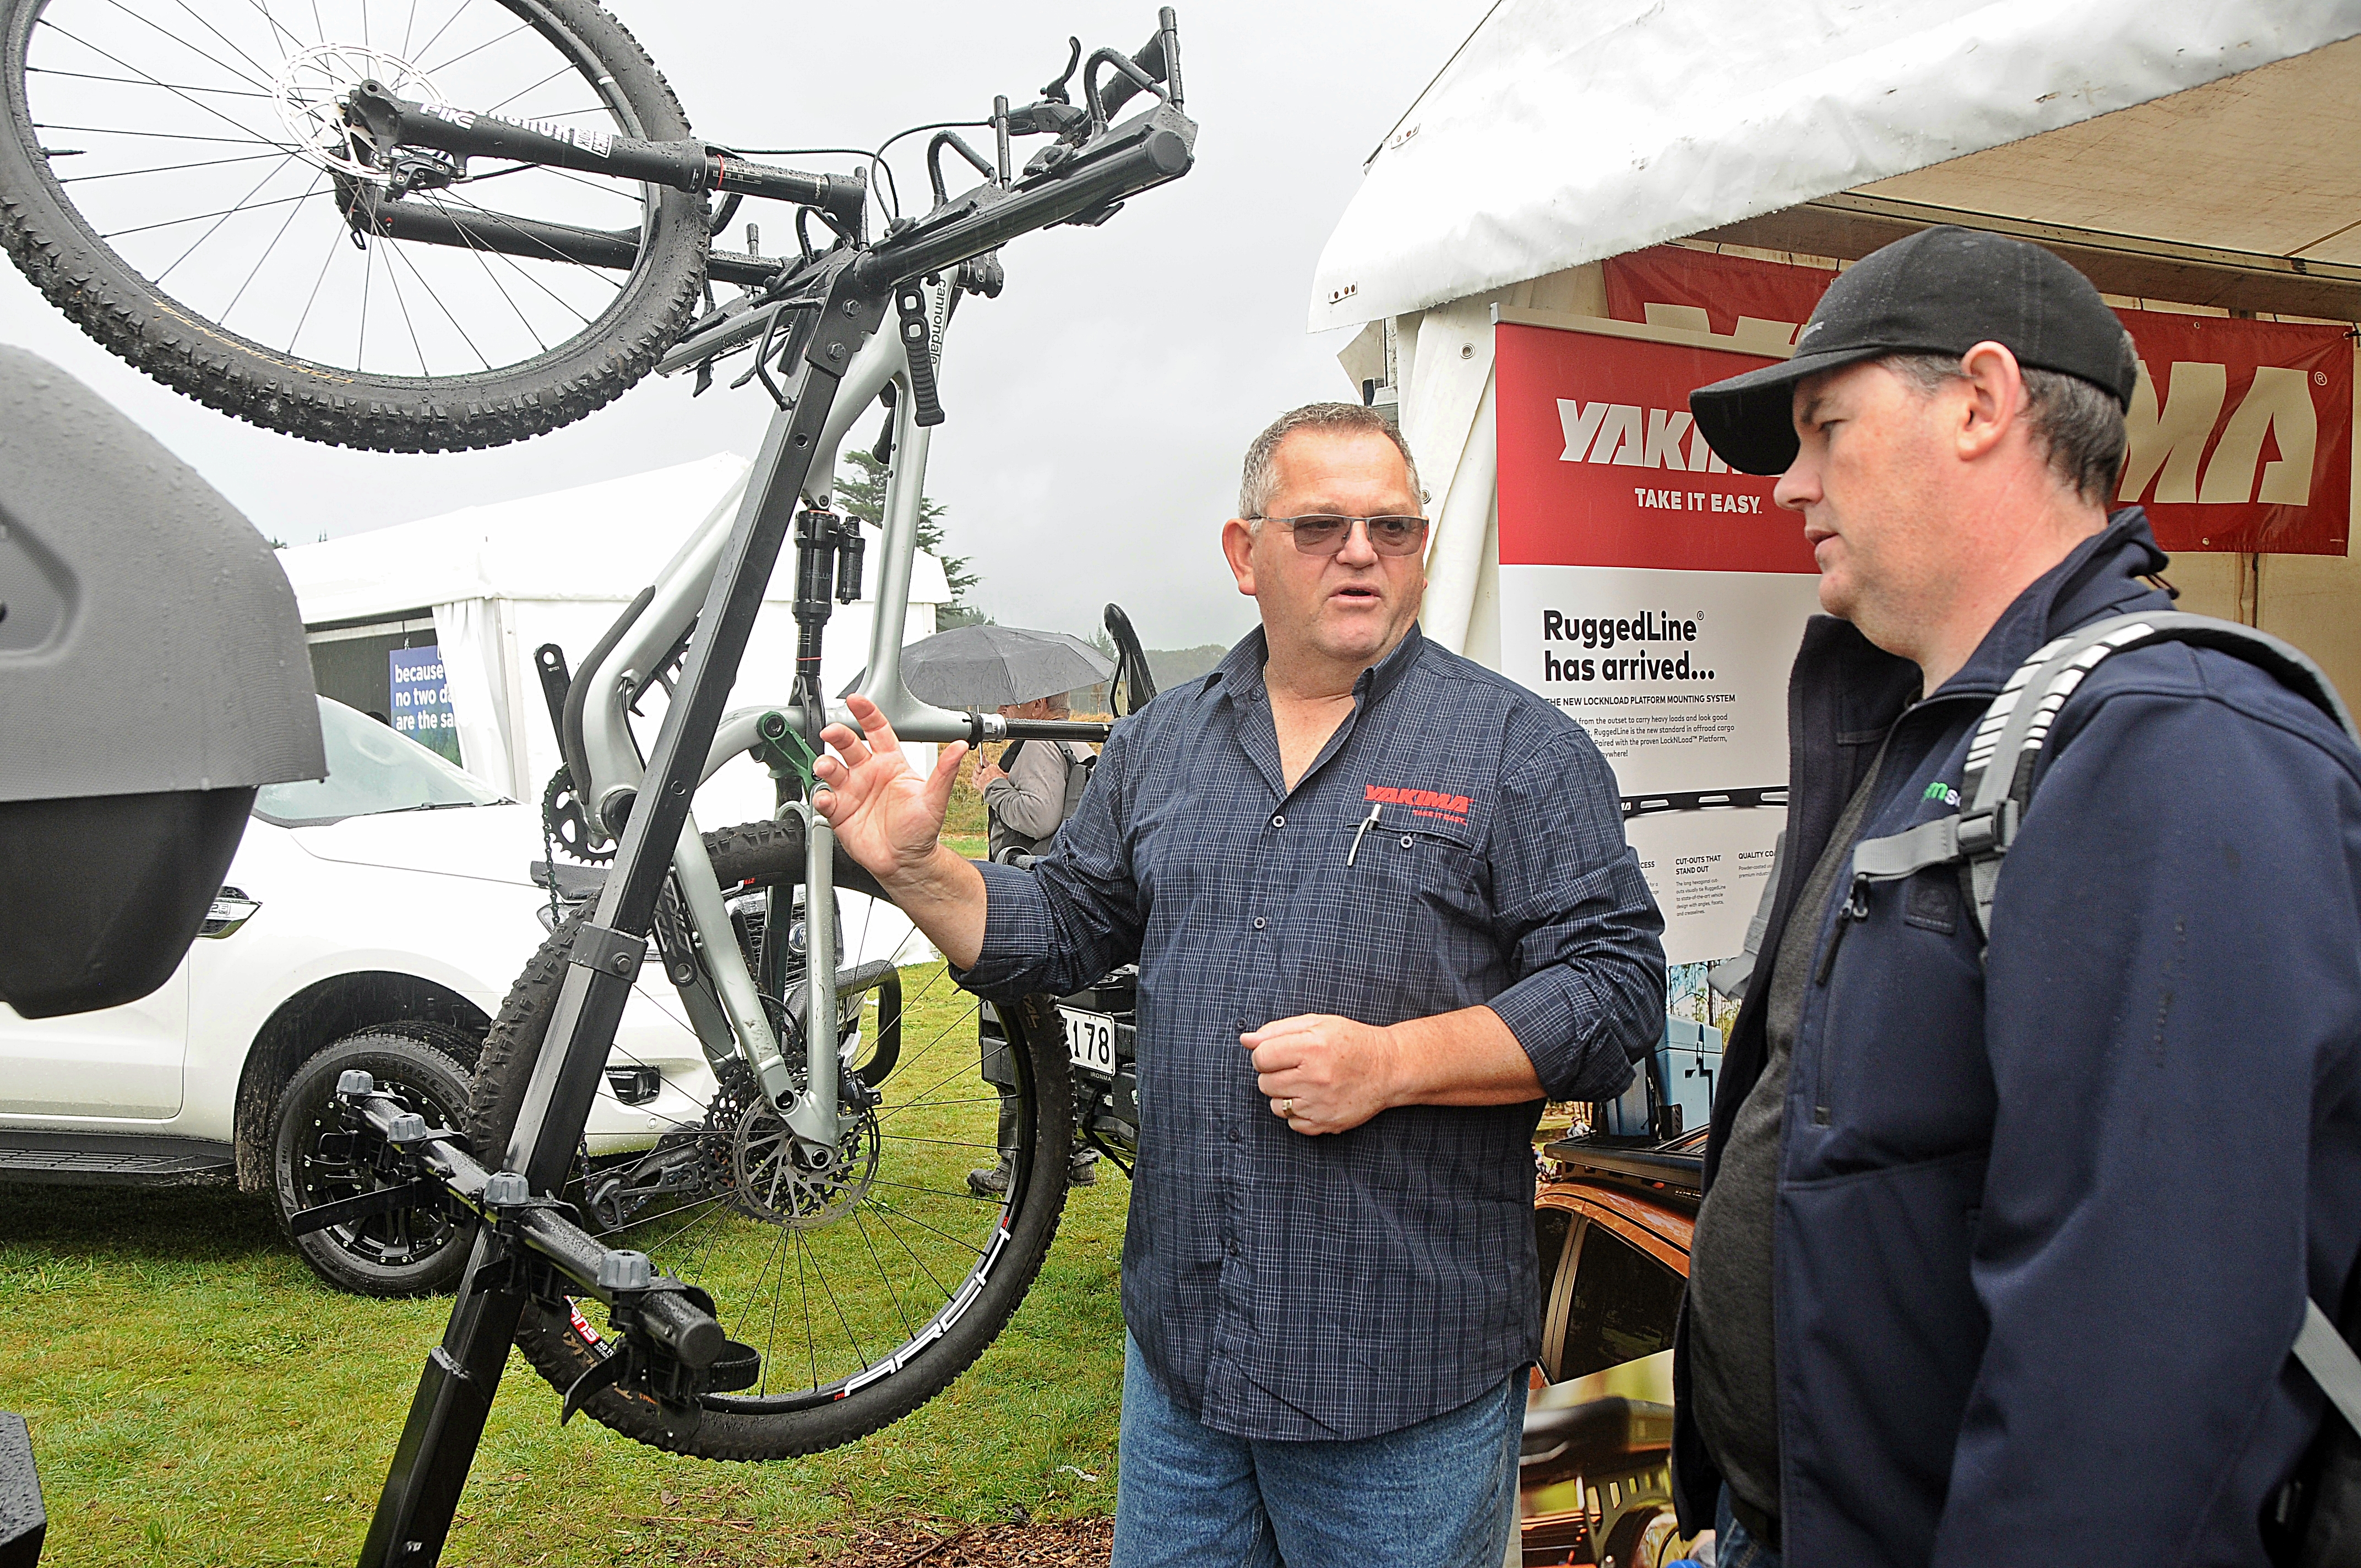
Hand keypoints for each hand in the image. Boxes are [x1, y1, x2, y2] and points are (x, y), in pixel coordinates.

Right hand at [812, 695, 966, 884]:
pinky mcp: (839, 811)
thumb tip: (959, 747)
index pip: (877, 730)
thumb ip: (945, 772)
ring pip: (832, 768)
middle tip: (832, 732)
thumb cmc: (920, 829)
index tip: (856, 701)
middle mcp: (868, 773)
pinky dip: (822, 795)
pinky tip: (827, 797)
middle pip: (849, 744)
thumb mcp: (934, 799)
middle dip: (838, 735)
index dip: (867, 713)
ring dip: (826, 764)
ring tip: (827, 767)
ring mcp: (851, 791)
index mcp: (891, 763)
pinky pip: (825, 798)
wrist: (906, 862)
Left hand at [975, 754, 1006, 787]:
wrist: (998, 790)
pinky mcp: (978, 783)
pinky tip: (977, 783)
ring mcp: (981, 777)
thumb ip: (1004, 774)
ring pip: (974, 773)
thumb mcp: (1006, 776)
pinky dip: (975, 782)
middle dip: (978, 767)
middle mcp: (985, 771)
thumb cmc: (1003, 784)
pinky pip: (974, 781)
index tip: (983, 756)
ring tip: (978, 776)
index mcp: (992, 767)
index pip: (986, 761)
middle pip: (978, 766)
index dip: (983, 758)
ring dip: (975, 775)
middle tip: (980, 770)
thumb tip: (1007, 774)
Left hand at [1241, 1013, 1401, 1135]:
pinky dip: (1298, 1113)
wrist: (1388, 1069)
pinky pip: (1292, 1123)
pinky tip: (1313, 1099)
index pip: (1261, 1057)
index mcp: (1311, 1047)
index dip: (1265, 1054)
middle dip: (1273, 1074)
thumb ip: (1277, 1030)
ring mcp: (1320, 1104)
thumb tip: (1245, 1040)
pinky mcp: (1326, 1123)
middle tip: (1295, 1068)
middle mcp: (1315, 1077)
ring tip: (1305, 1083)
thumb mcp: (1317, 1024)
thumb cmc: (1351, 1042)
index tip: (1278, 1053)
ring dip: (1284, 1095)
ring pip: (1275, 1106)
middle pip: (1264, 1083)